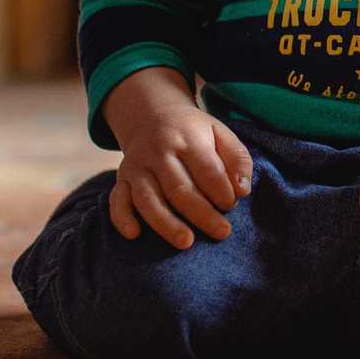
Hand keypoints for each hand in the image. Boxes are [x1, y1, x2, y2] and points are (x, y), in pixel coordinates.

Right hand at [101, 66, 253, 249]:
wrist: (152, 115)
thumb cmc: (194, 132)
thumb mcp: (221, 133)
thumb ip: (238, 159)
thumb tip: (243, 191)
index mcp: (188, 138)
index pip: (207, 170)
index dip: (221, 191)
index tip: (231, 205)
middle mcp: (158, 152)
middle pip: (179, 189)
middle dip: (202, 214)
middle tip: (222, 232)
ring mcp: (136, 166)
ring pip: (148, 199)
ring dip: (166, 223)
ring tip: (186, 242)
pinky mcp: (121, 179)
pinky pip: (117, 201)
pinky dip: (122, 218)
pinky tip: (134, 235)